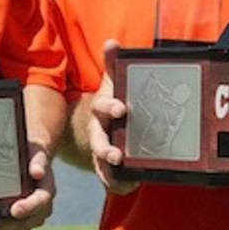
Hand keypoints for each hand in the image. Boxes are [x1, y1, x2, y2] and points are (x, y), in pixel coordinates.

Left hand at [0, 143, 55, 229]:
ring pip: (15, 227)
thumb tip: (37, 172)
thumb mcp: (36, 154)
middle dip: (7, 223)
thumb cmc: (31, 156)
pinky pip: (7, 226)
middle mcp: (40, 207)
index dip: (28, 207)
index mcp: (47, 190)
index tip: (15, 210)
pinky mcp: (17, 219)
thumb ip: (38, 162)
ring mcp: (29, 215)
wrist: (29, 161)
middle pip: (26, 221)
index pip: (41, 202)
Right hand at [85, 40, 137, 194]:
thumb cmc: (113, 98)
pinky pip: (112, 179)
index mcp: (102, 109)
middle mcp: (99, 130)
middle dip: (106, 149)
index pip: (103, 107)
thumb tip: (111, 42)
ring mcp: (104, 149)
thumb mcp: (114, 79)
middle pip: (98, 141)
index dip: (111, 107)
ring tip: (121, 180)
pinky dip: (119, 184)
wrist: (106, 120)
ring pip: (101, 164)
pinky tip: (130, 187)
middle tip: (116, 155)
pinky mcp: (110, 166)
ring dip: (109, 172)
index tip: (121, 109)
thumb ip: (113, 63)